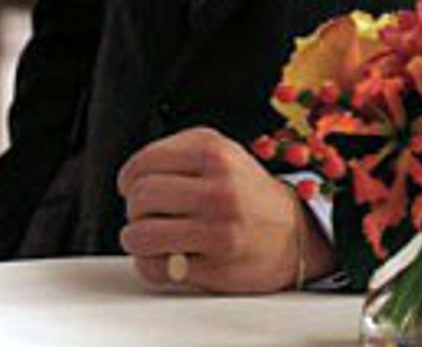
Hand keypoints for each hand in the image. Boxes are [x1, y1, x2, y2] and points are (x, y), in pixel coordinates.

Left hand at [117, 126, 334, 292]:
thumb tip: (131, 178)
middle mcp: (218, 187)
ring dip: (137, 239)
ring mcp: (218, 229)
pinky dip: (152, 264)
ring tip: (153, 236)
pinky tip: (169, 255)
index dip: (129, 180)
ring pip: (140, 235)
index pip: (142, 165)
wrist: (292, 232)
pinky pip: (156, 268)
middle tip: (148, 214)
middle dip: (135, 210)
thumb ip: (175, 153)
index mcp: (214, 152)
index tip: (134, 188)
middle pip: (139, 198)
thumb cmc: (245, 191)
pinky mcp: (216, 267)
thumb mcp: (220, 152)